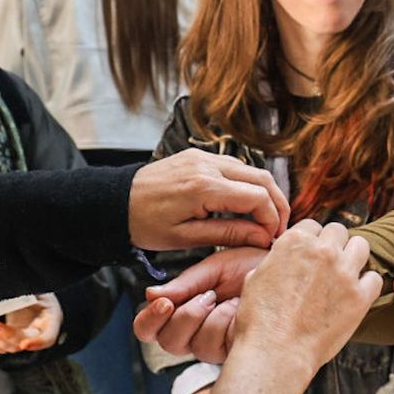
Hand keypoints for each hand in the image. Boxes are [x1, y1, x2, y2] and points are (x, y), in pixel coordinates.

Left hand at [0, 294, 62, 352]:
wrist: (33, 289)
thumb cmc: (38, 289)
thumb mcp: (35, 289)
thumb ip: (25, 294)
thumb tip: (9, 296)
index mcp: (50, 318)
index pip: (48, 336)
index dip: (37, 342)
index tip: (24, 344)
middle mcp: (38, 330)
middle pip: (24, 341)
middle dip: (6, 335)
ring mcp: (24, 334)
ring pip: (11, 346)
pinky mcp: (12, 335)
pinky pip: (2, 346)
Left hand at [127, 150, 290, 251]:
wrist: (114, 202)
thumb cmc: (145, 225)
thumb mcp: (186, 238)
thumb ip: (228, 234)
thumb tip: (263, 236)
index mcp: (204, 187)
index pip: (257, 197)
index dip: (272, 218)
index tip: (272, 238)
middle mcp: (208, 164)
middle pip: (262, 178)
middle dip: (277, 204)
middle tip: (279, 228)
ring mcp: (203, 156)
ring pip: (251, 169)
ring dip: (264, 193)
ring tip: (265, 219)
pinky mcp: (198, 155)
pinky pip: (234, 166)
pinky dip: (248, 184)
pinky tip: (246, 204)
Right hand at [133, 246, 267, 354]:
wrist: (287, 269)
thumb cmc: (252, 267)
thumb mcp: (216, 268)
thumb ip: (186, 283)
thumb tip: (149, 293)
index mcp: (186, 310)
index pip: (150, 328)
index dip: (149, 319)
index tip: (163, 301)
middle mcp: (198, 332)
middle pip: (168, 343)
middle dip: (183, 319)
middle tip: (205, 296)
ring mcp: (218, 344)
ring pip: (195, 346)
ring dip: (210, 318)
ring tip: (225, 297)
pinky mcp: (238, 350)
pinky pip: (219, 345)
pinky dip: (226, 321)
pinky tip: (240, 307)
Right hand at [231, 220, 381, 373]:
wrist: (276, 352)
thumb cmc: (259, 321)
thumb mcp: (255, 279)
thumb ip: (275, 261)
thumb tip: (281, 259)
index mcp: (295, 242)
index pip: (313, 225)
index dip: (311, 240)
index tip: (310, 255)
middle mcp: (322, 251)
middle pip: (338, 231)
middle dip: (333, 245)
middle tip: (327, 264)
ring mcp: (344, 272)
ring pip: (361, 246)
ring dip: (354, 256)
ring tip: (346, 273)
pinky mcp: (360, 296)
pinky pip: (375, 278)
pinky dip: (367, 285)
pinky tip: (357, 294)